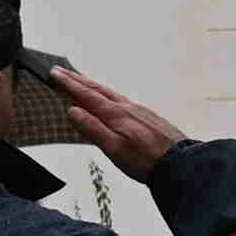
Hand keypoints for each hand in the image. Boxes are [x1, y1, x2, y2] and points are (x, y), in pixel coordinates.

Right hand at [52, 68, 189, 183]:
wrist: (181, 164)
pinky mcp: (147, 117)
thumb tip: (72, 110)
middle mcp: (127, 107)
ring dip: (93, 85)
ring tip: (82, 81)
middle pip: (98, 89)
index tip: (54, 73)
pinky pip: (122, 100)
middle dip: (78, 79)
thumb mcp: (114, 149)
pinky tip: (110, 100)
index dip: (69, 84)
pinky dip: (108, 95)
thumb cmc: (146, 161)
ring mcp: (139, 111)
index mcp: (116, 114)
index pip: (87, 95)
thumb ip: (92, 129)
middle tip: (61, 71)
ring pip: (111, 93)